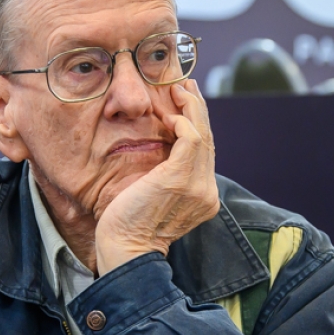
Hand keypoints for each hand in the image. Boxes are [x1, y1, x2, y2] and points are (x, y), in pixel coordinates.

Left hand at [94, 79, 219, 274]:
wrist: (125, 248)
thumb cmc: (129, 226)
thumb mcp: (155, 197)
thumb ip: (167, 177)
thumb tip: (163, 150)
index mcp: (203, 198)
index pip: (205, 153)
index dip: (198, 124)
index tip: (186, 103)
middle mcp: (206, 192)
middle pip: (208, 140)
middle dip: (198, 109)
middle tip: (185, 86)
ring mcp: (196, 186)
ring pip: (202, 135)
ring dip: (191, 108)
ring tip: (179, 89)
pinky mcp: (180, 178)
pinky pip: (190, 139)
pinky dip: (183, 122)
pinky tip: (170, 116)